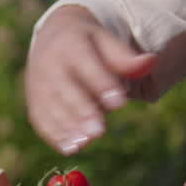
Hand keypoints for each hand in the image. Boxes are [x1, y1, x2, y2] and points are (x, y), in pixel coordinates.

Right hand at [25, 5, 156, 154]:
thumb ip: (125, 57)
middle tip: (99, 131)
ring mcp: (38, 84)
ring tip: (84, 144)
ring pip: (51, 108)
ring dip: (67, 128)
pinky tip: (70, 148)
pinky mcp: (33, 102)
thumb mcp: (106, 41)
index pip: (86, 64)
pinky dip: (54, 136)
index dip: (102, 84)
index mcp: (70, 44)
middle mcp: (49, 64)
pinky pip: (41, 120)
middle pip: (65, 90)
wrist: (51, 37)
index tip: (120, 103)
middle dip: (82, 111)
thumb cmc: (88, 43)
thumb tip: (152, 62)